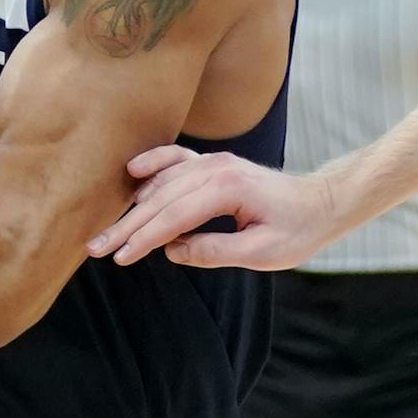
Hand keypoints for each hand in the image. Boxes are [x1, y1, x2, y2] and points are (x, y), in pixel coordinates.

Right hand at [88, 146, 339, 269]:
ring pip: (162, 182)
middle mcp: (215, 169)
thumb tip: (173, 251)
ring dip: (133, 206)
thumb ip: (215, 250)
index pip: (173, 217)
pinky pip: (175, 160)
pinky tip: (132, 174)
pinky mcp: (213, 164)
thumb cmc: (297, 230)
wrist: (321, 203)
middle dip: (126, 226)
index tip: (119, 257)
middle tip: (96, 247)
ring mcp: (213, 163)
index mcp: (227, 190)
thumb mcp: (262, 253)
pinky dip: (152, 166)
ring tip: (108, 228)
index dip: (143, 239)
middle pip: (159, 200)